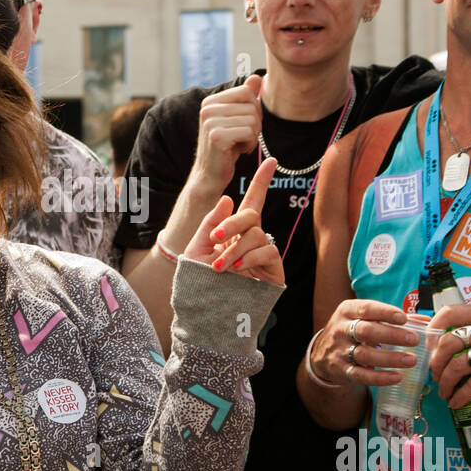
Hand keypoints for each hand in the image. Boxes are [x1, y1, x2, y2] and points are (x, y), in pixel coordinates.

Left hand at [181, 157, 283, 284]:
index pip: (251, 201)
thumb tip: (229, 198)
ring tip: (220, 268)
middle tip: (215, 238)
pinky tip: (237, 270)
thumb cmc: (200, 281)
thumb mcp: (197, 248)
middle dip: (232, 223)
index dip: (262, 181)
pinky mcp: (273, 270)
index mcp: (234, 230)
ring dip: (235, 250)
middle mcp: (251, 238)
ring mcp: (263, 253)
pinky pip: (267, 252)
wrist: (206, 310)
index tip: (272, 160)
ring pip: (257, 235)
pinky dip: (250, 258)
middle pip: (251, 215)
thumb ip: (211, 223)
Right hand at [187, 73, 262, 197]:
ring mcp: (210, 122)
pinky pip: (249, 132)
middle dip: (255, 124)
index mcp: (210, 102)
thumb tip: (257, 77)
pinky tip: (239, 151)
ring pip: (252, 120)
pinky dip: (250, 144)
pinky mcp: (217, 136)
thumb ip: (245, 97)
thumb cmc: (226, 148)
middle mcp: (208, 109)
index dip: (253, 109)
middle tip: (242, 138)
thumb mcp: (236, 119)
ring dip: (253, 136)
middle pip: (252, 106)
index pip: (246, 92)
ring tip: (239, 145)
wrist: (210, 175)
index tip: (245, 125)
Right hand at [310, 299, 417, 386]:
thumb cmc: (352, 330)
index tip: (404, 318)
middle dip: (391, 335)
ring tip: (412, 360)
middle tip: (414, 340)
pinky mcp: (342, 370)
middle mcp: (341, 329)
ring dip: (390, 358)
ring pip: (365, 354)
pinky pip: (361, 375)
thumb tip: (426, 321)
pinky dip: (380, 377)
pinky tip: (397, 377)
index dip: (385, 313)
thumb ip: (392, 318)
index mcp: (348, 311)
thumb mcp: (364, 318)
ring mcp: (340, 350)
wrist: (323, 352)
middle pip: (366, 331)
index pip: (367, 308)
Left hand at [428, 304, 470, 409]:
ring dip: (446, 382)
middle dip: (436, 363)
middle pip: (448, 342)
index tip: (429, 347)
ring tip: (444, 391)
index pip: (449, 312)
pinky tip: (456, 401)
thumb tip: (437, 343)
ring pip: (458, 365)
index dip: (432, 330)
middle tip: (435, 375)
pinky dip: (460, 395)